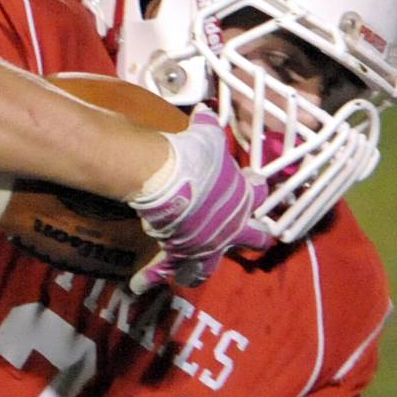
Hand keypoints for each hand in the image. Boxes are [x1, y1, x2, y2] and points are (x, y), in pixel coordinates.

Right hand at [128, 108, 272, 292]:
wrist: (170, 177)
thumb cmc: (195, 155)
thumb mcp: (208, 135)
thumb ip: (208, 126)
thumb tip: (203, 110)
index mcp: (241, 198)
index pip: (258, 195)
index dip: (255, 189)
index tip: (252, 183)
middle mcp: (229, 227)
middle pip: (253, 239)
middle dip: (255, 238)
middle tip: (254, 238)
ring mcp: (205, 245)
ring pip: (209, 266)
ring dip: (201, 269)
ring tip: (194, 274)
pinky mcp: (178, 253)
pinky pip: (162, 270)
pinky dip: (149, 278)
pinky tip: (138, 286)